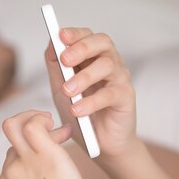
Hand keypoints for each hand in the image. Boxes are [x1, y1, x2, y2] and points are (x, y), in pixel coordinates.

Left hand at [45, 27, 137, 161]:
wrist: (99, 144)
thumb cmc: (81, 113)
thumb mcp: (61, 89)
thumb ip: (56, 67)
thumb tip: (51, 44)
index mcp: (93, 57)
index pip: (88, 35)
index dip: (75, 33)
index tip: (60, 36)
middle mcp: (110, 62)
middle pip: (102, 42)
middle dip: (82, 48)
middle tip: (65, 60)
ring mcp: (120, 78)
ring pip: (107, 65)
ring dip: (84, 77)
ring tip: (68, 91)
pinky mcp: (126, 97)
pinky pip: (111, 93)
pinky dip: (92, 101)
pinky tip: (78, 110)